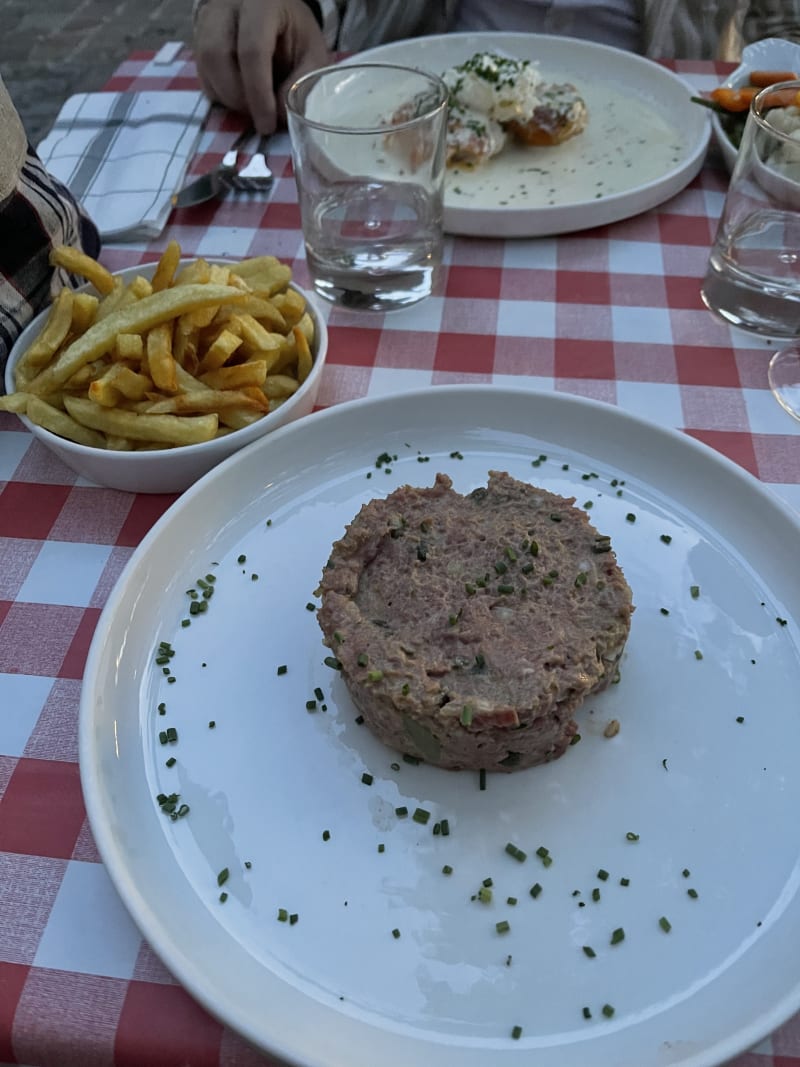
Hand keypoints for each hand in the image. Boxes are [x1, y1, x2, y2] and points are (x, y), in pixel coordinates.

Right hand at [194, 0, 330, 131]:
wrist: (276, 16)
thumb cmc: (295, 36)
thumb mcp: (311, 55)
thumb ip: (301, 83)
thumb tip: (281, 114)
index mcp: (262, 5)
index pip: (252, 51)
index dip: (258, 94)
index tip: (266, 124)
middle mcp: (228, 7)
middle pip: (217, 56)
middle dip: (238, 97)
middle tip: (258, 117)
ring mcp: (209, 19)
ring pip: (205, 65)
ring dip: (227, 97)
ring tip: (251, 107)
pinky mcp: (199, 37)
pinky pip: (201, 72)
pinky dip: (219, 93)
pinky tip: (240, 97)